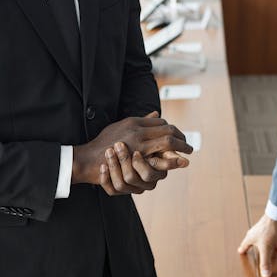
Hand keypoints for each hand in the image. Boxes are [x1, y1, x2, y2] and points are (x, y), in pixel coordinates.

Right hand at [72, 111, 191, 185]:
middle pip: (167, 130)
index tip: (178, 135)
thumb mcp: (121, 126)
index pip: (161, 123)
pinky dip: (169, 161)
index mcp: (134, 122)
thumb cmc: (103, 142)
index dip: (172, 130)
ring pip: (166, 142)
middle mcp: (137, 131)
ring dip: (180, 147)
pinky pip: (157, 159)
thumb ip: (140, 120)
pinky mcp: (135, 160)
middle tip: (188, 145)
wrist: (88, 158)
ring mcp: (137, 145)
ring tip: (187, 153)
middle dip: (180, 138)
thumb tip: (157, 113)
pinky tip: (177, 163)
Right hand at [237, 214, 276, 276]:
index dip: (242, 250)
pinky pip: (274, 240)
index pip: (244, 245)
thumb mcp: (265, 249)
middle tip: (254, 254)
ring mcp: (265, 232)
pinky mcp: (274, 231)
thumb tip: (265, 274)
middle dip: (255, 250)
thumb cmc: (268, 229)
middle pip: (254, 244)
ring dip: (267, 248)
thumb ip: (265, 262)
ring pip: (265, 242)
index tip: (240, 252)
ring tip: (269, 255)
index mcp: (251, 237)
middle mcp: (257, 234)